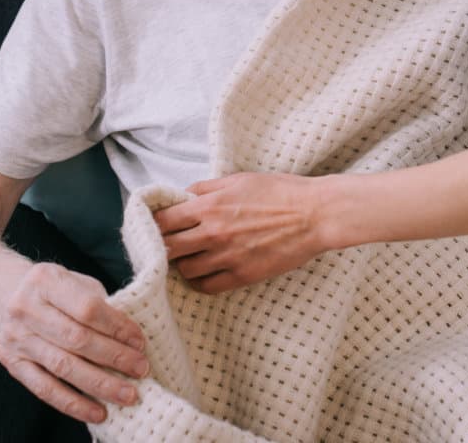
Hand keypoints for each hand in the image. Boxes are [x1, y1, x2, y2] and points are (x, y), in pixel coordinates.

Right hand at [0, 263, 148, 424]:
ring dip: (100, 384)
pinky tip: (98, 412)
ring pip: (63, 367)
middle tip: (141, 369)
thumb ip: (98, 303)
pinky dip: (73, 404)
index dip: (117, 327)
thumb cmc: (53, 288)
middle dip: (114, 357)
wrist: (2, 295)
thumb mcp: (74, 280)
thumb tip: (129, 337)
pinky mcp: (12, 364)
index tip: (140, 341)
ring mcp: (17, 338)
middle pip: (77, 339)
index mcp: (46, 280)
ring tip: (128, 394)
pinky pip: (44, 389)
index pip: (87, 308)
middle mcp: (26, 309)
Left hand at [154, 172, 326, 293]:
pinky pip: (206, 286)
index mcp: (210, 206)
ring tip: (188, 256)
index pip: (163, 220)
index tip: (153, 224)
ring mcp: (227, 257)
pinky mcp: (242, 276)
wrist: (314, 215)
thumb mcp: (240, 179)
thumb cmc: (281, 191)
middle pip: (167, 247)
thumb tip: (182, 196)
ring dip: (181, 263)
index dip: (153, 223)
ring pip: (184, 270)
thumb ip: (206, 188)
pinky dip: (199, 281)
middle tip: (165, 243)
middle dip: (162, 245)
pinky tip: (204, 271)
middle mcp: (213, 233)